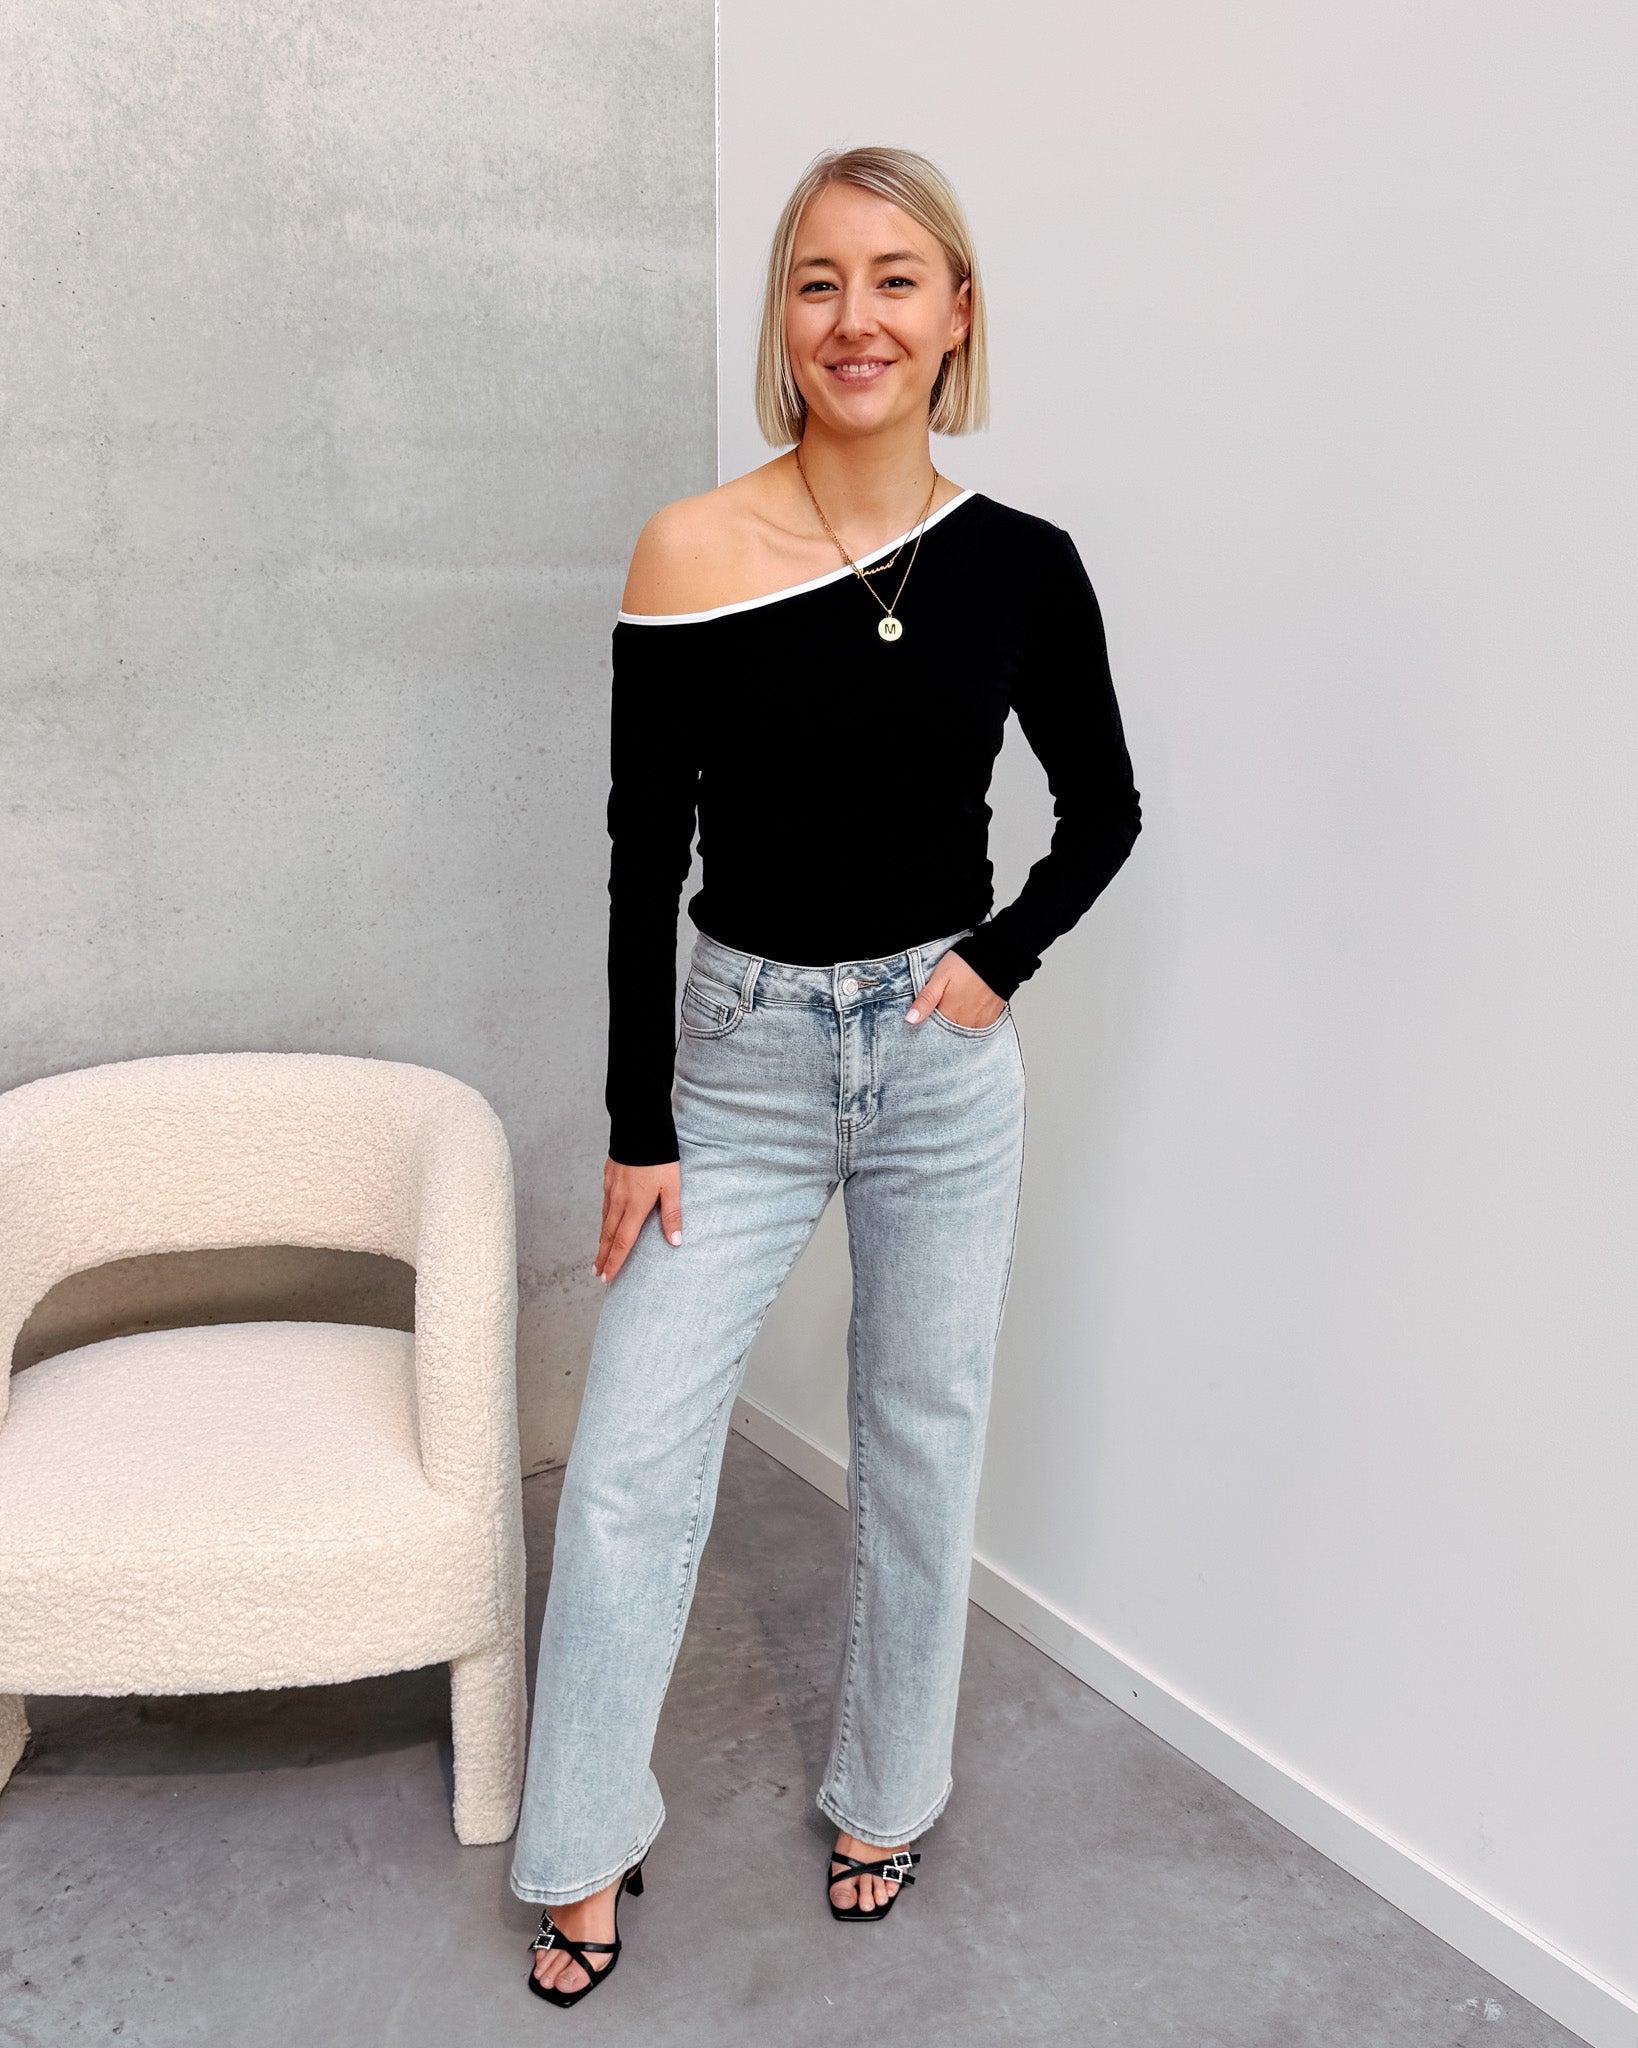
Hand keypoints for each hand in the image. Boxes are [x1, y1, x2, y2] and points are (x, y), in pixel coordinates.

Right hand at [595, 1157, 681, 1284]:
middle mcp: (619, 1201)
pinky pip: (604, 1205)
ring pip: (604, 1221)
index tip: (607, 1277)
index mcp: (635, 1206)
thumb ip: (672, 1214)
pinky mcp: (608, 1178)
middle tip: (597, 1274)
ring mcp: (611, 1189)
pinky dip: (603, 1220)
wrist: (639, 1128)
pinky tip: (605, 1223)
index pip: (623, 1242)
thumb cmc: (659, 1157)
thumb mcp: (672, 1186)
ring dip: (601, 1241)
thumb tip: (675, 1241)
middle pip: (608, 1236)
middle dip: (602, 1257)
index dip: (614, 1262)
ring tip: (599, 1255)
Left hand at [905, 951, 1006, 1029]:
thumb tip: (910, 1019)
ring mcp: (979, 1024)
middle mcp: (964, 1023)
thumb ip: (925, 1000)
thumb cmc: (966, 965)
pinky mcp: (990, 1020)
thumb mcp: (940, 977)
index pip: (932, 1031)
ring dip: (955, 1024)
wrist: (997, 958)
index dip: (927, 1025)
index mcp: (949, 1014)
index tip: (926, 1016)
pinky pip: (975, 1030)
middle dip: (941, 1026)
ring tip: (956, 1006)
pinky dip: (969, 1023)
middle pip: (947, 1033)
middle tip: (944, 1006)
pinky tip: (967, 1011)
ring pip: (961, 1032)